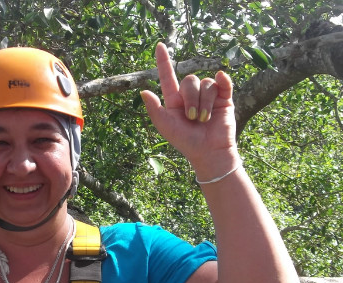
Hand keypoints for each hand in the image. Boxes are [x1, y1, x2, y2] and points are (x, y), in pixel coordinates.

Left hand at [141, 43, 238, 178]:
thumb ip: (154, 109)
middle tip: (192, 118)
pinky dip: (222, 81)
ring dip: (204, 103)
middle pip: (190, 80)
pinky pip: (222, 82)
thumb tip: (143, 91)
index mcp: (175, 100)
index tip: (159, 45)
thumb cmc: (185, 141)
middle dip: (191, 99)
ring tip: (204, 119)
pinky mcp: (224, 98)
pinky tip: (222, 80)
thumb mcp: (165, 126)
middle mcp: (191, 95)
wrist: (209, 151)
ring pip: (205, 83)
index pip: (168, 77)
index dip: (163, 61)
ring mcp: (208, 96)